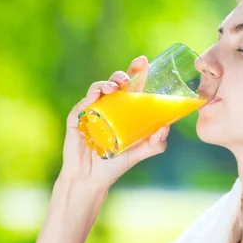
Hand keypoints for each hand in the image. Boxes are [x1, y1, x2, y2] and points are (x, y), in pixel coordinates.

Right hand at [58, 55, 169, 196]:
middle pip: (113, 83)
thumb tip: (166, 127)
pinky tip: (95, 97)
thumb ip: (154, 144)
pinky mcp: (76, 121)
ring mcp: (89, 112)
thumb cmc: (113, 165)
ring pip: (96, 90)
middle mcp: (105, 107)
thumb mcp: (138, 153)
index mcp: (120, 110)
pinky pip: (80, 107)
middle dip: (120, 75)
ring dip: (105, 84)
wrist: (91, 180)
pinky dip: (88, 99)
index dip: (135, 72)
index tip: (144, 61)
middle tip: (128, 79)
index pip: (129, 86)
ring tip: (113, 88)